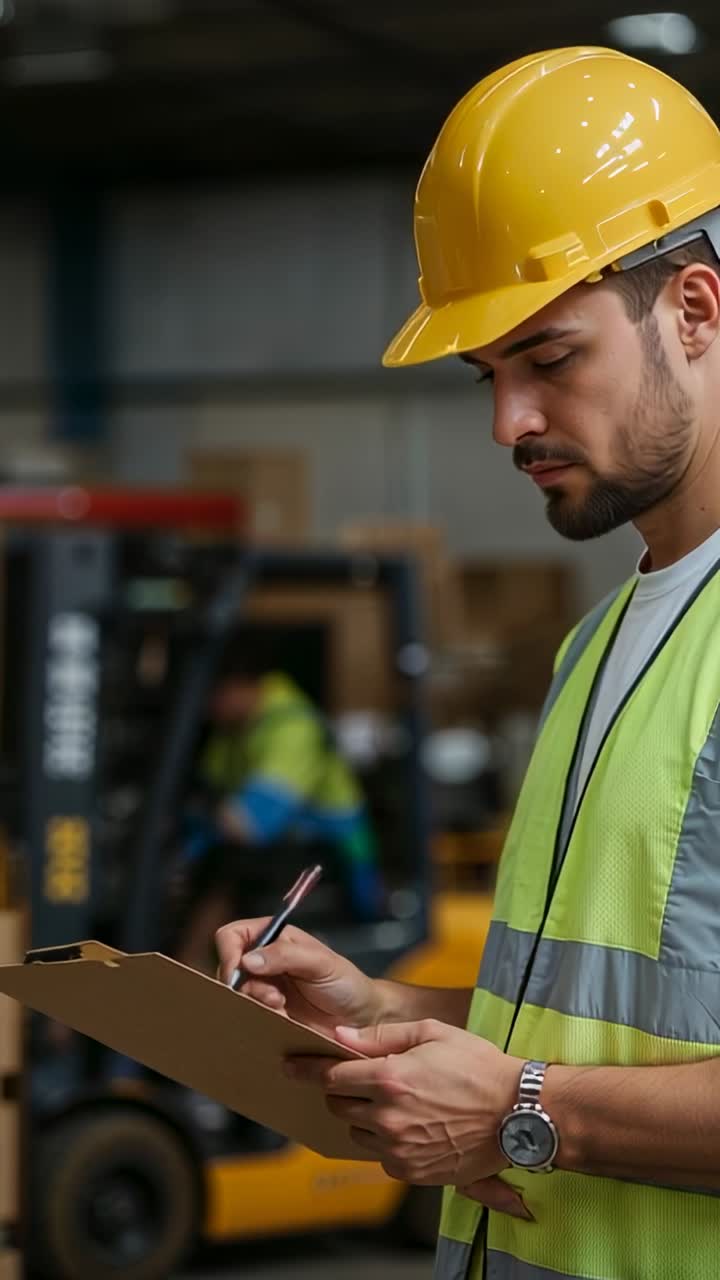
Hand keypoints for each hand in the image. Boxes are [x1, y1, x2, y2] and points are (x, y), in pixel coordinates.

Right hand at [215, 920, 381, 1037]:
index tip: (240, 973)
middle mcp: (263, 962)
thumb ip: (286, 955)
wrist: (362, 1021)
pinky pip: (245, 1018)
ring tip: (282, 1009)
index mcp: (273, 938)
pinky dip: (258, 1021)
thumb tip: (248, 960)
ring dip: (254, 1005)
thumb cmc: (347, 984)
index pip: (232, 936)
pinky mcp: (265, 1016)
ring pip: (236, 996)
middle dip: (246, 986)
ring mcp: (263, 990)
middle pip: (228, 969)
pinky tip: (282, 1021)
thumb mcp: (321, 963)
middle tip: (274, 999)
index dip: (229, 953)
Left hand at [288, 1019, 529, 1215]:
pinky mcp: (410, 1171)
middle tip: (360, 1080)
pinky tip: (410, 1125)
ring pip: (356, 1132)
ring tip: (394, 1103)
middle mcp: (388, 1116)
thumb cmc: (478, 1066)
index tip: (290, 1066)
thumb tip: (341, 1037)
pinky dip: (384, 1141)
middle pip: (338, 1106)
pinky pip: (379, 1155)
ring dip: (363, 1117)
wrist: (517, 1113)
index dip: (309, 1069)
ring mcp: (398, 1148)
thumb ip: (382, 1036)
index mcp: (390, 1077)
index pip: (333, 1076)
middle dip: (342, 1091)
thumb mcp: (432, 1033)